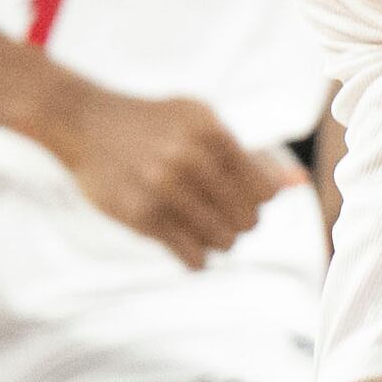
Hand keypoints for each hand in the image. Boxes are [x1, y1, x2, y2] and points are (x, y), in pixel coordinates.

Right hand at [40, 78, 301, 265]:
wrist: (87, 123)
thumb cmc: (154, 124)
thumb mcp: (200, 122)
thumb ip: (248, 155)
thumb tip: (295, 184)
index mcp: (211, 132)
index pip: (264, 192)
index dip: (256, 201)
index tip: (237, 197)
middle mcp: (190, 159)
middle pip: (248, 221)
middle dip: (238, 224)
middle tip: (217, 214)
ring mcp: (164, 189)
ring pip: (224, 242)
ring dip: (217, 241)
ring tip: (198, 225)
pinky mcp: (142, 216)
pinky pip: (193, 258)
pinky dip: (195, 256)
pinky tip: (182, 239)